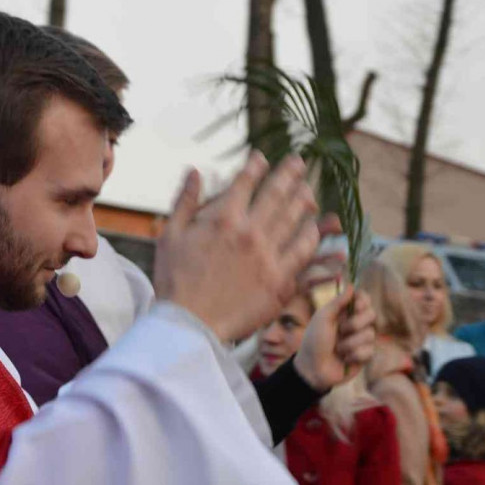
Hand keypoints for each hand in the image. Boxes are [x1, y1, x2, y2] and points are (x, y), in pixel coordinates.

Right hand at [154, 153, 319, 342]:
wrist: (189, 326)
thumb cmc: (174, 281)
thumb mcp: (170, 235)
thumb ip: (185, 200)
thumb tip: (195, 171)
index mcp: (223, 218)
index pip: (246, 181)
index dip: (257, 166)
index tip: (262, 158)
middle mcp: (250, 232)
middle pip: (277, 194)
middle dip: (289, 174)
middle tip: (298, 163)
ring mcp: (268, 256)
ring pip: (295, 219)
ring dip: (303, 200)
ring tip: (308, 191)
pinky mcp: (280, 281)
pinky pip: (304, 253)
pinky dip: (312, 237)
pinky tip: (314, 229)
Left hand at [294, 285, 376, 390]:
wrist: (313, 369)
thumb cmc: (314, 341)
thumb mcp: (322, 318)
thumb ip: (337, 302)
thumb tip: (351, 285)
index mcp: (344, 312)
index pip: (364, 299)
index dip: (362, 301)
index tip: (355, 306)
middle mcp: (355, 324)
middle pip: (371, 314)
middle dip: (355, 324)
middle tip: (340, 331)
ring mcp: (361, 340)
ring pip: (370, 334)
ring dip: (350, 343)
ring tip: (337, 349)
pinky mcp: (365, 356)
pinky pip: (369, 351)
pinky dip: (354, 355)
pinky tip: (344, 359)